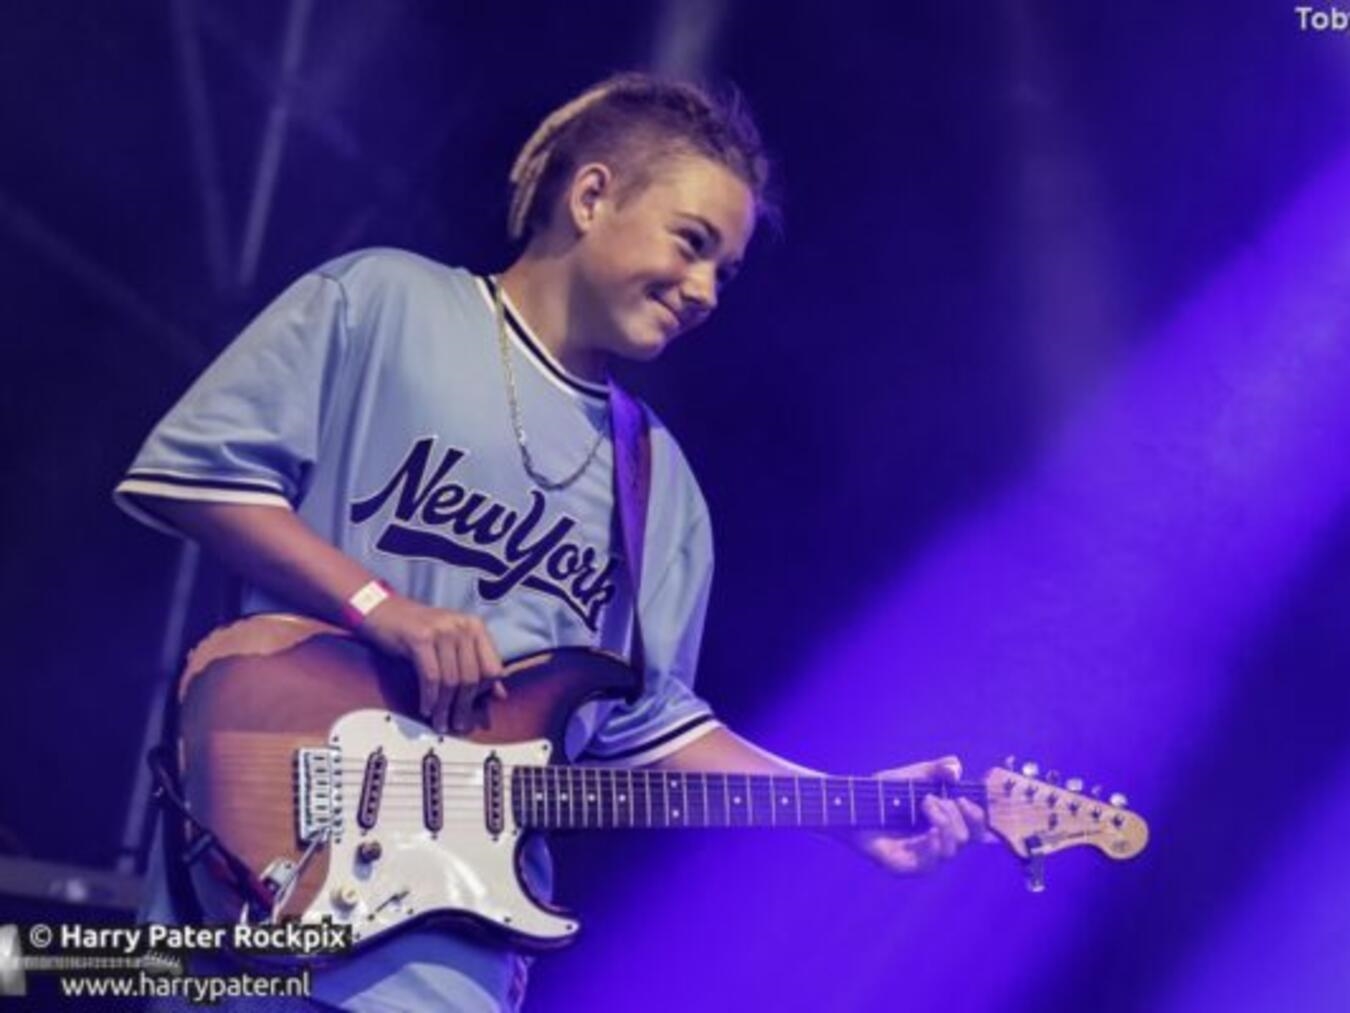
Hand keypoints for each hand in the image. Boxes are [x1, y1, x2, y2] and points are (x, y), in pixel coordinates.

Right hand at [357, 594, 506, 733]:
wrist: (383, 612)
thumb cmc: (419, 631)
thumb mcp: (452, 645)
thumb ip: (476, 666)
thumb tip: (500, 696)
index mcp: (476, 627)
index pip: (493, 668)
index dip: (484, 693)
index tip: (474, 709)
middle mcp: (463, 626)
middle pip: (472, 677)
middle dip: (463, 706)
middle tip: (457, 725)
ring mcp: (442, 630)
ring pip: (451, 680)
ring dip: (444, 707)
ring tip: (440, 723)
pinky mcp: (421, 638)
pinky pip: (431, 677)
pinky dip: (429, 698)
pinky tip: (426, 709)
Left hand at [854, 755, 992, 874]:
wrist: (849, 803)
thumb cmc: (880, 792)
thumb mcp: (910, 776)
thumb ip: (934, 771)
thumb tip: (956, 769)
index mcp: (943, 826)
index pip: (975, 829)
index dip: (978, 816)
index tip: (964, 797)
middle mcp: (936, 844)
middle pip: (967, 838)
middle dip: (954, 813)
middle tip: (930, 797)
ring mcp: (921, 858)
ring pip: (951, 850)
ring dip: (945, 823)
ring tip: (925, 802)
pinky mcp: (904, 867)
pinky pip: (930, 864)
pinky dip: (934, 845)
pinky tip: (928, 830)